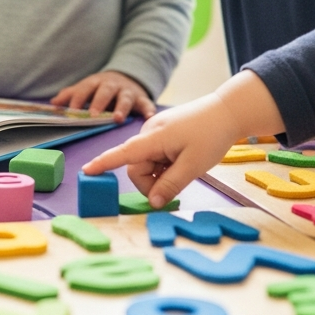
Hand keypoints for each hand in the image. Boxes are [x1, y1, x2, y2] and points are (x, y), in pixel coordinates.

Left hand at [52, 70, 154, 122]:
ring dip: (122, 108)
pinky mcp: (142, 99)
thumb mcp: (87, 88)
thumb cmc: (102, 89)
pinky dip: (148, 110)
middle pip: (104, 92)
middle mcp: (112, 85)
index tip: (72, 111)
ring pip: (125, 98)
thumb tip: (53, 103)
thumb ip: (71, 95)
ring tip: (118, 119)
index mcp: (95, 83)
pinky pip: (146, 104)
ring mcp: (128, 92)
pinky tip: (149, 117)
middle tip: (93, 115)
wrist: (128, 78)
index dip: (78, 99)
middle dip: (99, 102)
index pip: (84, 89)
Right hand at [81, 71, 282, 208]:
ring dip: (160, 173)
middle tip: (175, 185)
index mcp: (154, 138)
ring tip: (184, 168)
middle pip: (137, 166)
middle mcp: (149, 133)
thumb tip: (153, 203)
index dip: (104, 164)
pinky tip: (182, 161)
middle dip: (151, 182)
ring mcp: (156, 132)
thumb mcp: (193, 166)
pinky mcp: (163, 133)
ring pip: (147, 163)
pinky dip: (165, 165)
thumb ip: (170, 185)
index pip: (123, 154)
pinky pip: (155, 155)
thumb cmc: (211, 135)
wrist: (228, 111)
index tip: (86, 172)